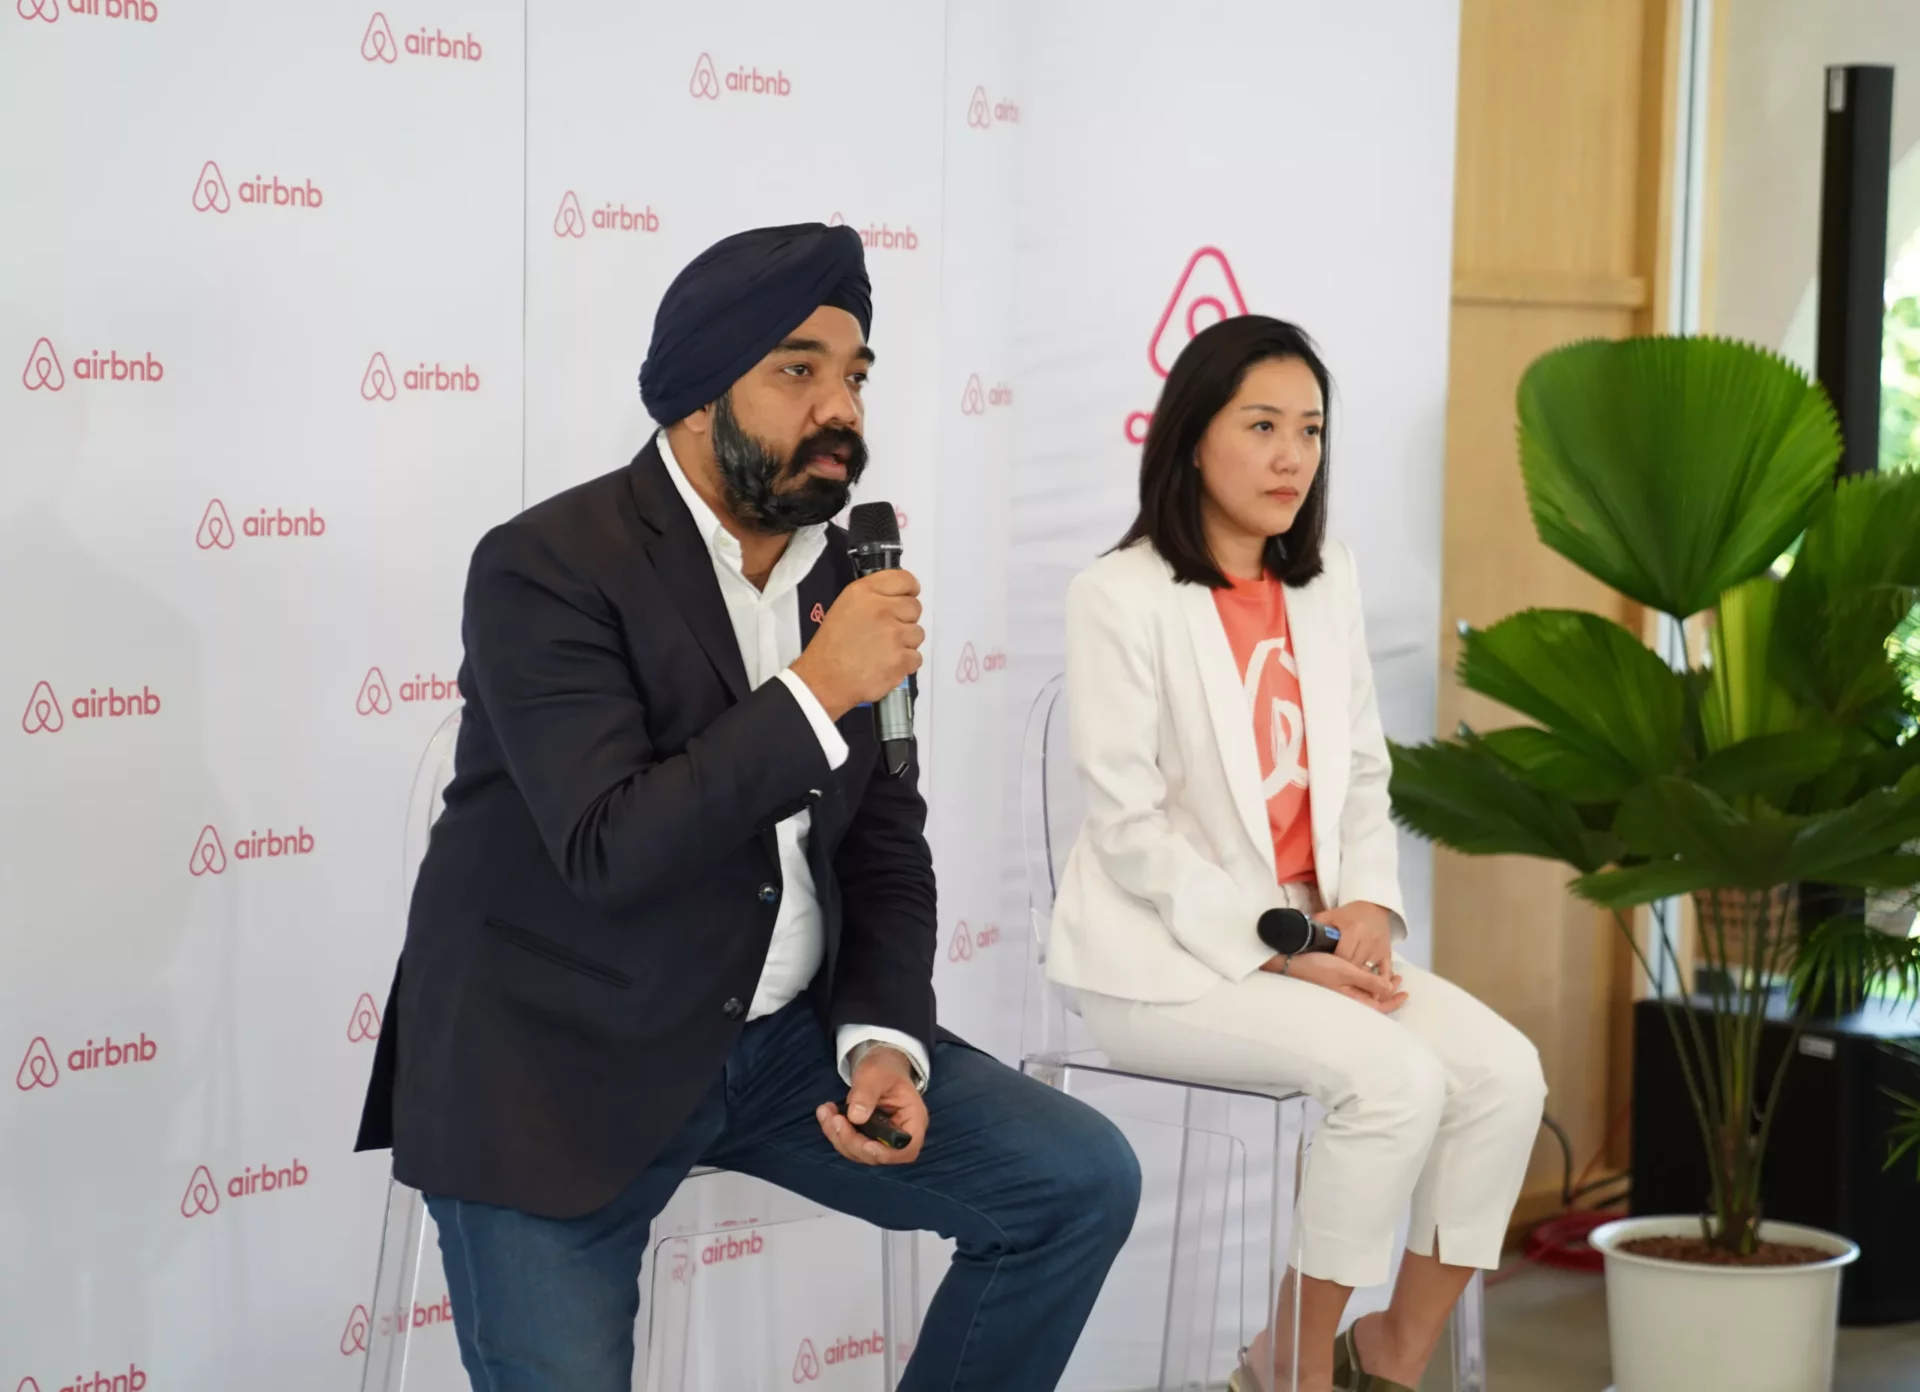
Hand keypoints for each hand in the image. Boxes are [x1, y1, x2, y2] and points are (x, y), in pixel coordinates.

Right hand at [790, 570, 923, 719]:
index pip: (904, 579)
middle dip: (905, 620)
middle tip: (886, 632)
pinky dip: (905, 664)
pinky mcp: (901, 659)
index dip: (910, 590)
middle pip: (915, 607)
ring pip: (918, 634)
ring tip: (883, 651)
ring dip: (905, 643)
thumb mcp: (844, 607)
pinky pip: (916, 657)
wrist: (824, 680)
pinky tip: (885, 665)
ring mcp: (894, 635)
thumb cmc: (831, 646)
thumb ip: (873, 597)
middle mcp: (881, 609)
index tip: (907, 598)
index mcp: (864, 593)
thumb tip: (898, 598)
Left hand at [816, 1045, 926, 1165]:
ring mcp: (883, 1140)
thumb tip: (855, 1117)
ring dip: (839, 1137)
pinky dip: (836, 1133)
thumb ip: (866, 1094)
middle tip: (834, 1119)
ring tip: (825, 1112)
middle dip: (852, 1142)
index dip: (885, 1153)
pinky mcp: (867, 1138)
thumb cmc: (884, 1067)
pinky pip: (851, 1144)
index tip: (864, 1143)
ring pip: (860, 1153)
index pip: (906, 1150)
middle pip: (878, 1155)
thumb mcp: (875, 1074)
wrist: (879, 1065)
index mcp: (913, 1120)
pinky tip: (826, 1113)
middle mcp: (900, 1135)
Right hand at [1261, 949, 1406, 1012]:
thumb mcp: (1346, 970)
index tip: (1405, 992)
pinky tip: (1367, 970)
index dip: (1394, 1001)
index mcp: (1351, 998)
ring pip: (1364, 992)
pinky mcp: (1332, 983)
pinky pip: (1355, 986)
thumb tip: (1390, 991)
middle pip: (1373, 1000)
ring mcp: (1339, 991)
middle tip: (1399, 979)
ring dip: (1377, 984)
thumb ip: (1369, 981)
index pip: (1378, 1006)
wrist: (1289, 960)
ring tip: (1387, 974)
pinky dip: (1366, 980)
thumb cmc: (1317, 966)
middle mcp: (1346, 998)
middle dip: (1388, 990)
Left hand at [1320, 900, 1395, 984]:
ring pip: (1368, 971)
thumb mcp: (1331, 915)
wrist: (1374, 907)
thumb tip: (1301, 935)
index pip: (1343, 955)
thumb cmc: (1350, 914)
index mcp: (1352, 930)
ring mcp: (1379, 948)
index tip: (1327, 968)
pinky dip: (1380, 981)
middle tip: (1336, 978)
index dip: (1334, 964)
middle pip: (1355, 966)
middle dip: (1345, 973)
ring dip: (1358, 978)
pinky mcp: (1387, 953)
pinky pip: (1386, 971)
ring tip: (1348, 983)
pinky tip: (1372, 989)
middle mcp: (1367, 940)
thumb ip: (1317, 925)